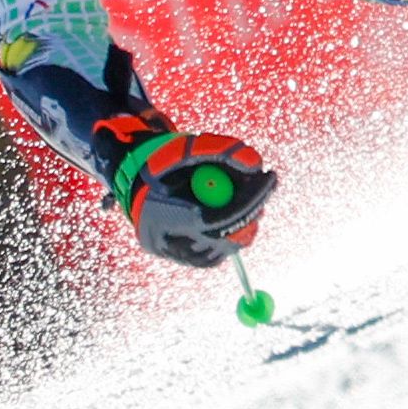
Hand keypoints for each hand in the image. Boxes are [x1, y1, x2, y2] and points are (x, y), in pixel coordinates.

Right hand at [104, 117, 277, 266]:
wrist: (137, 186)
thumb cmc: (163, 162)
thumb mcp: (188, 146)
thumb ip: (221, 150)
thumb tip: (257, 165)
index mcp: (163, 216)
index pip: (219, 217)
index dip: (250, 199)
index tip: (270, 177)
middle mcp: (170, 245)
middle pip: (228, 236)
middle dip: (253, 207)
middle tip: (266, 182)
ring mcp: (181, 258)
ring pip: (230, 244)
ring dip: (243, 217)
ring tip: (232, 192)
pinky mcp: (192, 262)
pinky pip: (225, 249)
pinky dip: (232, 227)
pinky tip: (221, 209)